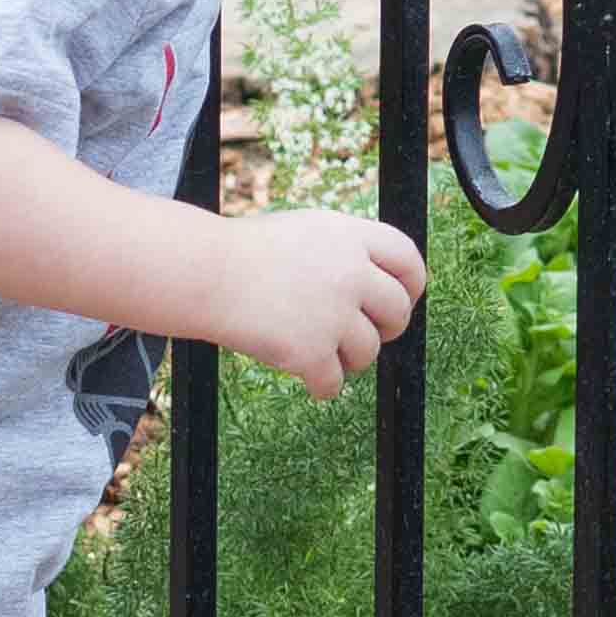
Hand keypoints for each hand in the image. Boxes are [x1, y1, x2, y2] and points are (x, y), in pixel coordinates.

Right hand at [200, 203, 425, 398]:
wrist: (203, 275)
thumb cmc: (243, 254)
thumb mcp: (304, 231)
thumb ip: (344, 252)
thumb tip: (380, 284)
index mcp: (349, 235)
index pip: (407, 258)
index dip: (412, 284)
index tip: (404, 300)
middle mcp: (350, 272)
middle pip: (397, 310)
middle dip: (387, 329)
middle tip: (364, 337)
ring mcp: (333, 313)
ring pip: (368, 351)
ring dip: (349, 359)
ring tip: (319, 352)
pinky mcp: (311, 351)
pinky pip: (334, 382)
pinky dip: (321, 385)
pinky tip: (306, 378)